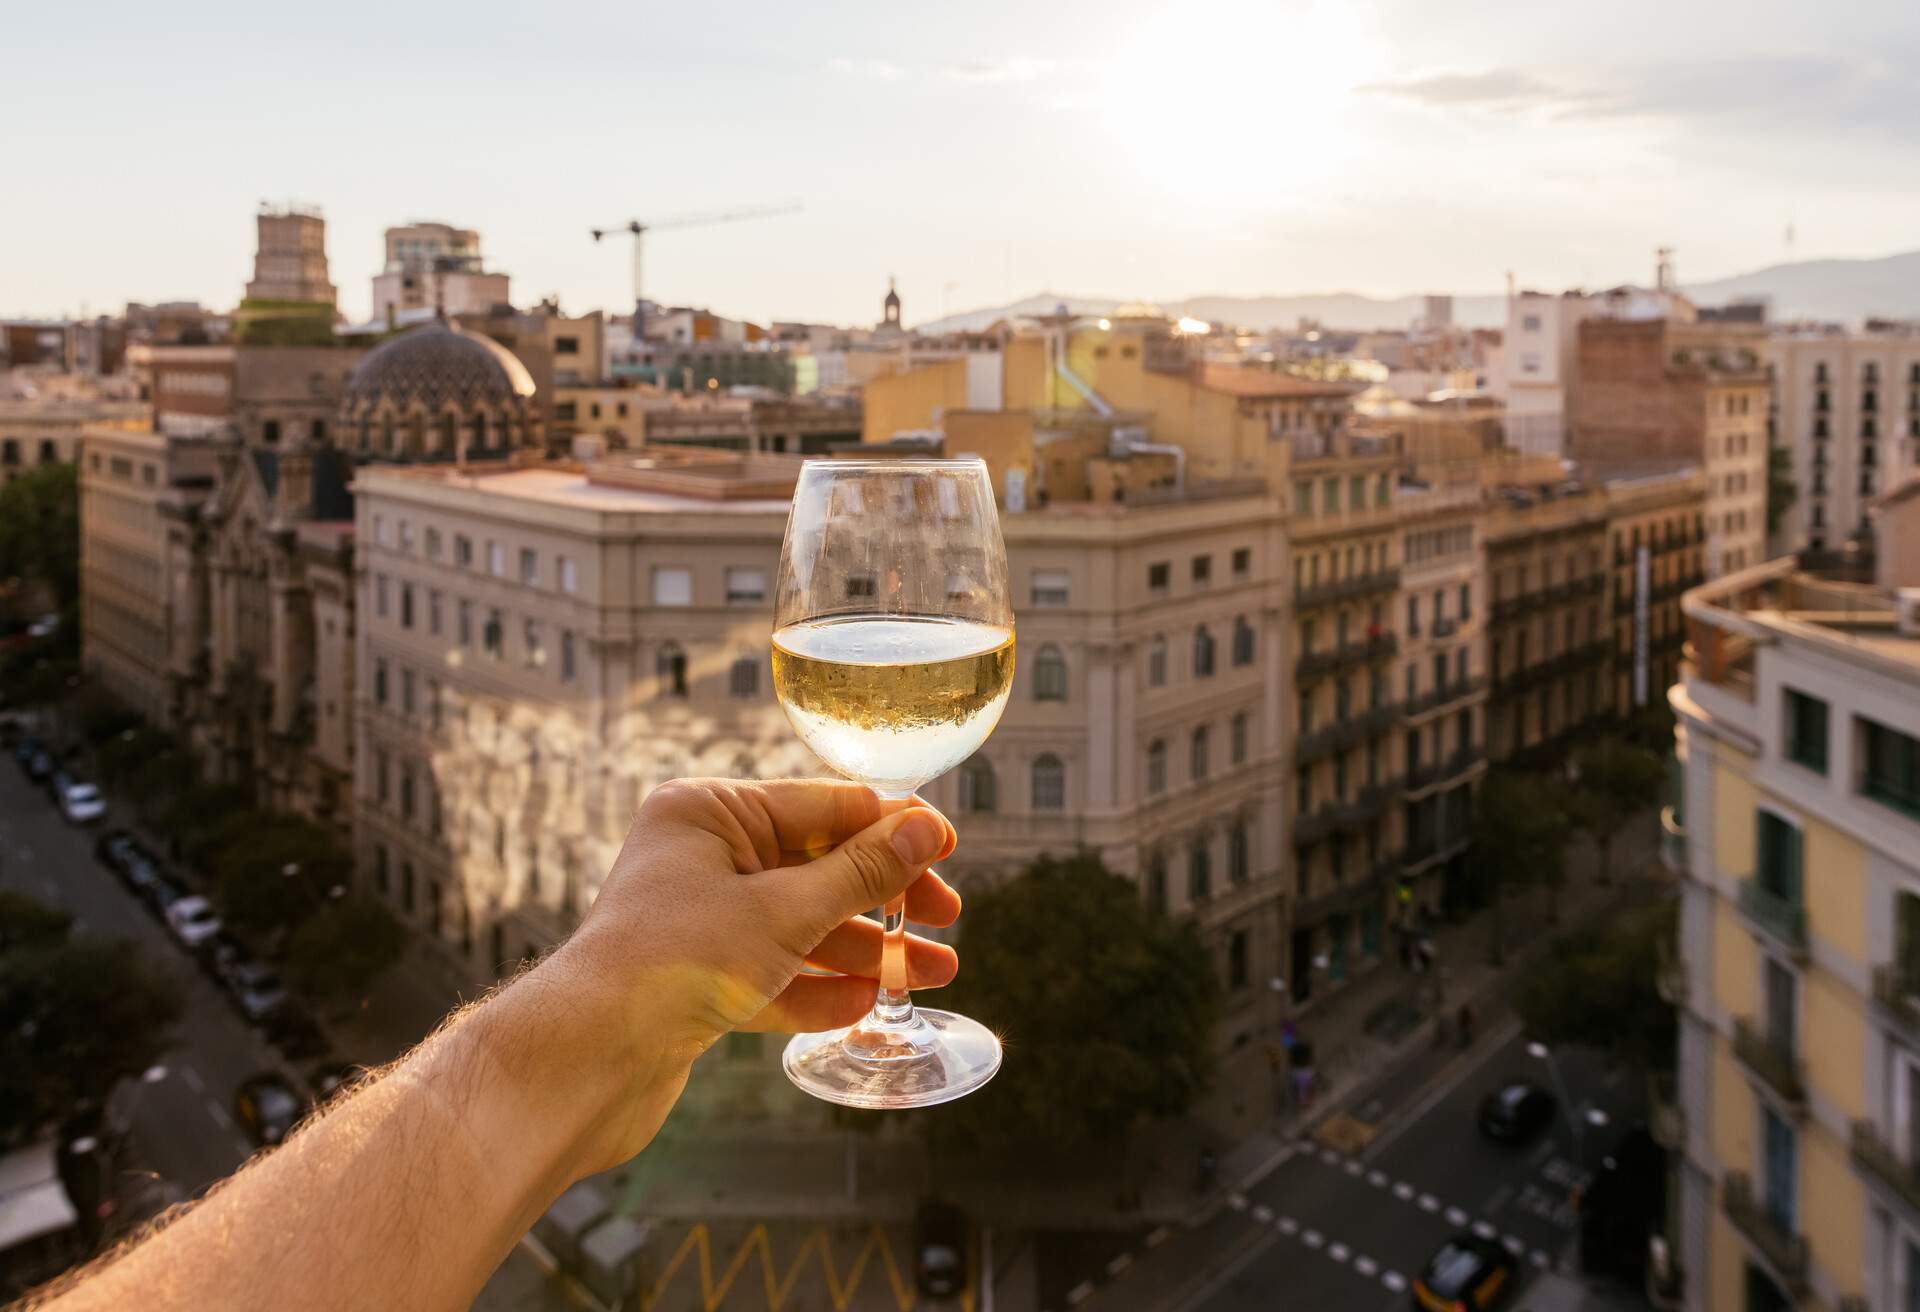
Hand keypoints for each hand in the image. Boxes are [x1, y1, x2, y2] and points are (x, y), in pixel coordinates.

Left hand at [538, 778, 959, 1171]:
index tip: (945, 847)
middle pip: (815, 866)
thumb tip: (923, 828)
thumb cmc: (673, 964)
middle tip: (946, 919)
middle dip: (884, 897)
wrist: (587, 1061)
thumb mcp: (785, 911)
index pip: (821, 805)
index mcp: (707, 813)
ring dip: (865, 950)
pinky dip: (818, 988)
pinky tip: (866, 1004)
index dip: (890, 827)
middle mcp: (699, 857)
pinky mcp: (694, 981)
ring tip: (929, 975)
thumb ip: (860, 872)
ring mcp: (696, 919)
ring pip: (800, 925)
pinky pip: (772, 973)